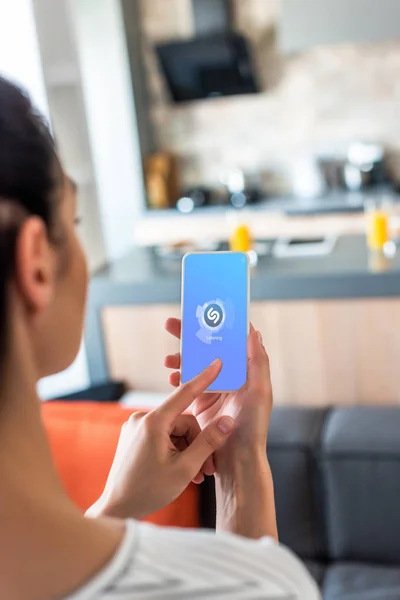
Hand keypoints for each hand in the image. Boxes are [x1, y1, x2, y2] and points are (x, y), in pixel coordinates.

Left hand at [86, 360, 234, 520]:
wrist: (117, 509)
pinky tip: (181, 472)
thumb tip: (227, 421)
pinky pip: (163, 436)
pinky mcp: (134, 437)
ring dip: (188, 451)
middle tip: (207, 470)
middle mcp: (142, 419)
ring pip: (175, 431)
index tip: (217, 362)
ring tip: (194, 476)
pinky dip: (175, 451)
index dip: (204, 378)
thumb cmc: (148, 491)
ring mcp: (136, 427)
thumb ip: (208, 442)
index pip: (184, 393)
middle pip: (183, 421)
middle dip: (198, 443)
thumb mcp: (185, 468)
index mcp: (153, 422)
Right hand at [165, 320, 276, 539]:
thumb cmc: (253, 428)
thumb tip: (253, 332)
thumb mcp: (260, 393)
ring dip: (180, 358)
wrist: (237, 462)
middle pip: (208, 348)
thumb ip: (258, 363)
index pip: (230, 340)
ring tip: (168, 360)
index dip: (216, 324)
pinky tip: (171, 378)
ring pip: (195, 365)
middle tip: (171, 324)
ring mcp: (215, 390)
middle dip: (189, 336)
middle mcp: (230, 377)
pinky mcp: (202, 403)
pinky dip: (178, 378)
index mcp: (245, 371)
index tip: (200, 311)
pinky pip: (187, 384)